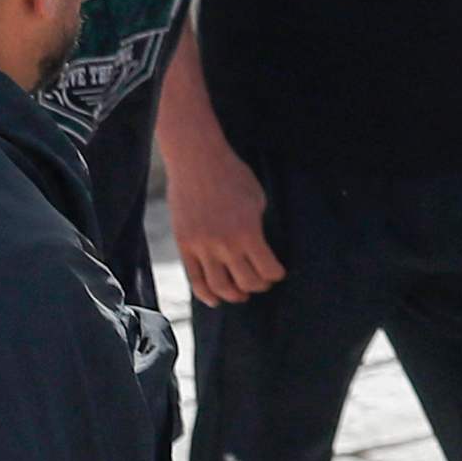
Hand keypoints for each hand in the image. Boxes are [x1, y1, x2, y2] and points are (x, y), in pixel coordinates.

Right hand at [171, 130, 280, 306]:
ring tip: (240, 294)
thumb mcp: (257, 200)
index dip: (276, 275)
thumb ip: (257, 228)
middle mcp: (225, 244)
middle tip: (261, 283)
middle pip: (246, 282)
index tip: (277, 273)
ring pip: (220, 287)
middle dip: (258, 286)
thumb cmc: (232, 176)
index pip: (268, 270)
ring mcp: (202, 247)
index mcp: (248, 232)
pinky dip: (206, 294)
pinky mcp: (184, 245)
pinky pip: (194, 279)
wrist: (197, 161)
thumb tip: (258, 250)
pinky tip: (215, 299)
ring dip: (234, 295)